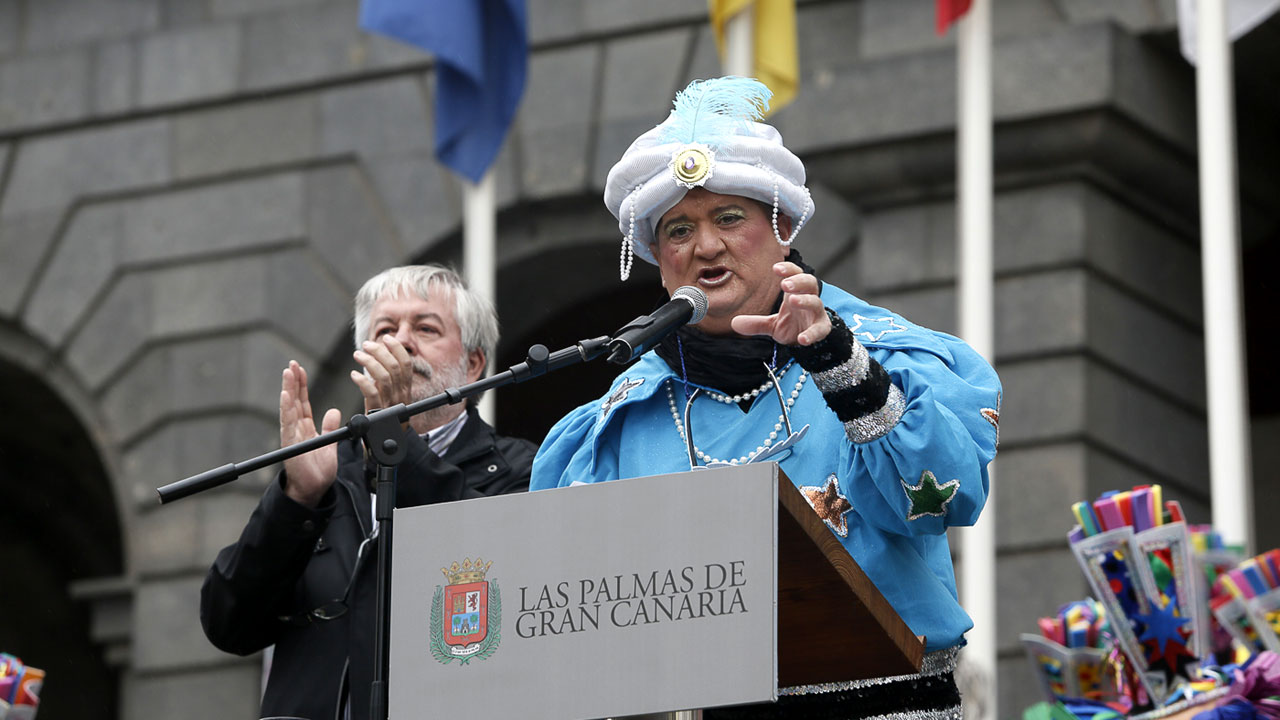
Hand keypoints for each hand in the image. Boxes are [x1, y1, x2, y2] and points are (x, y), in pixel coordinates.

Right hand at [280, 361, 341, 507]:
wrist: (314, 490)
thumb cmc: (318, 470)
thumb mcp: (329, 444)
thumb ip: (329, 427)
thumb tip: (333, 410)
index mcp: (305, 428)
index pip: (302, 402)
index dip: (301, 385)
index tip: (299, 369)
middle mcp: (296, 429)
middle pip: (294, 401)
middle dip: (293, 382)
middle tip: (292, 364)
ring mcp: (292, 436)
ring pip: (289, 408)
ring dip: (288, 390)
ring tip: (288, 373)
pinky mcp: (291, 445)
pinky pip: (288, 424)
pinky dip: (286, 409)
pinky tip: (285, 396)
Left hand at [350, 336, 414, 414]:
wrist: (385, 443)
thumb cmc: (386, 416)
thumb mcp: (393, 396)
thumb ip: (390, 379)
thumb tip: (381, 357)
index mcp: (406, 389)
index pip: (406, 364)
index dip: (397, 348)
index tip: (386, 338)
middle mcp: (401, 395)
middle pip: (394, 367)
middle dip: (380, 351)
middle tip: (366, 345)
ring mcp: (390, 403)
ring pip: (384, 377)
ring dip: (369, 362)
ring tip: (358, 355)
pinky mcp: (377, 412)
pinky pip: (372, 393)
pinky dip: (362, 381)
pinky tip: (354, 375)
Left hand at [730, 262, 831, 345]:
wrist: (805, 341)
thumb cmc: (791, 325)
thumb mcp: (771, 324)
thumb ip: (755, 323)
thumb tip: (734, 323)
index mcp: (796, 292)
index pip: (795, 274)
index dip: (788, 269)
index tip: (775, 269)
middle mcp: (809, 299)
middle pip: (810, 282)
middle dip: (798, 281)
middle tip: (785, 284)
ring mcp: (816, 314)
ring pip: (816, 303)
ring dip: (805, 300)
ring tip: (792, 300)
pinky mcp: (822, 328)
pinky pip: (820, 329)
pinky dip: (812, 333)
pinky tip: (802, 339)